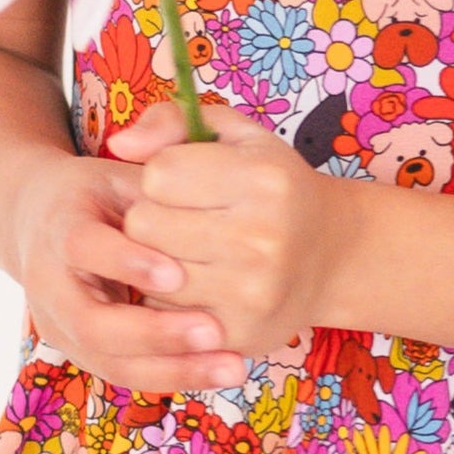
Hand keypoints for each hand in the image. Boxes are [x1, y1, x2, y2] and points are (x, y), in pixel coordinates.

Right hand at [10, 148, 250, 394]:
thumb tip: (204, 197)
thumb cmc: (96, 192)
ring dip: (172, 368)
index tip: (179, 274)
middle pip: (90, 323)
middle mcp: (48, 281)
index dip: (127, 262)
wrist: (38, 221)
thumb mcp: (121, 175)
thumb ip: (158, 188)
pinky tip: (219, 371)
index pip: (82, 247)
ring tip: (231, 366)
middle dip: (155, 333)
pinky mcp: (77, 349)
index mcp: (58, 223)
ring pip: (108, 360)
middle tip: (215, 331)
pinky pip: (124, 373)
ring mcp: (57, 322)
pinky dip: (173, 376)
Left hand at [106, 99, 353, 367]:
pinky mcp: (239, 332)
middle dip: (152, 218)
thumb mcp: (236, 136)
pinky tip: (200, 283)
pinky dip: (171, 299)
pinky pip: (165, 313)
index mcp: (262, 179)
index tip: (186, 182)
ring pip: (149, 273)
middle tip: (183, 219)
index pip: (159, 174)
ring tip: (191, 250)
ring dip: (158, 261)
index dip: (161, 175)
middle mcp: (262, 237)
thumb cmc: (273, 187)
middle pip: (144, 225)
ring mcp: (252, 292)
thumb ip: (173, 121)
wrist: (334, 256)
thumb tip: (119, 144)